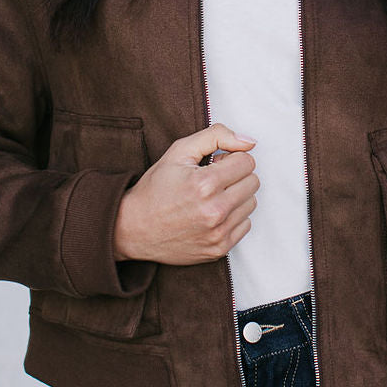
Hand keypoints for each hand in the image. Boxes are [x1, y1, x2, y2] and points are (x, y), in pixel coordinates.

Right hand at [112, 124, 258, 266]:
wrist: (133, 228)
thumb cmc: (155, 188)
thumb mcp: (179, 151)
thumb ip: (216, 136)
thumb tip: (249, 142)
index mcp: (205, 184)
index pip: (247, 162)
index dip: (231, 159)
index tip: (215, 164)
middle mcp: (214, 211)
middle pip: (252, 182)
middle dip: (235, 176)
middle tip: (212, 180)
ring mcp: (218, 233)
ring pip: (251, 203)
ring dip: (235, 197)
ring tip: (210, 198)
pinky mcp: (219, 249)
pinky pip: (245, 225)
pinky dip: (233, 217)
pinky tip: (211, 214)